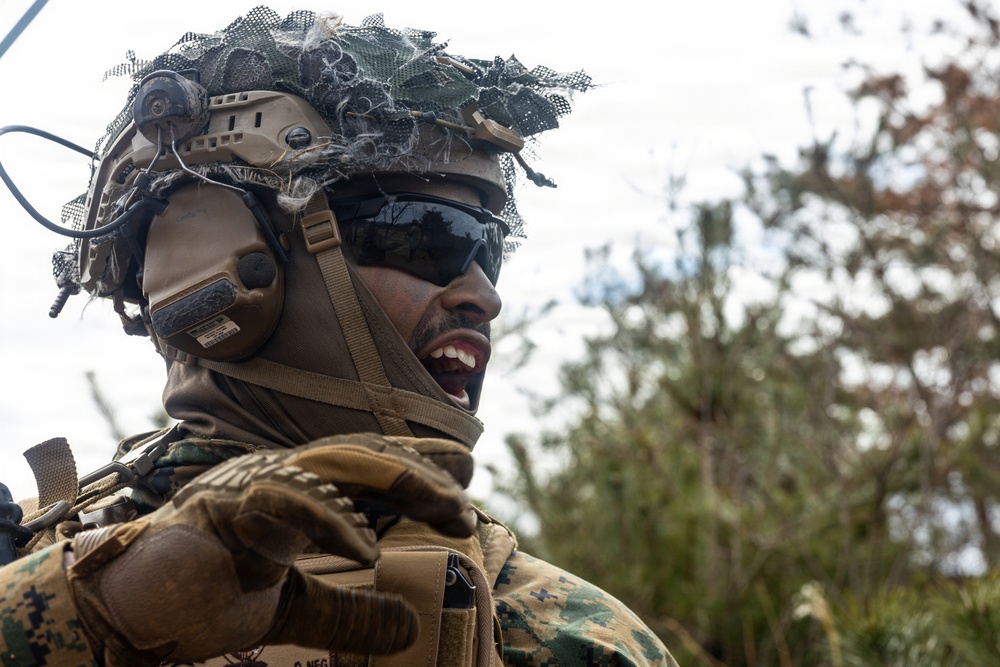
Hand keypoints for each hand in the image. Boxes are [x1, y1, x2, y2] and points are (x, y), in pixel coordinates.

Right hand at [67, 434, 474, 665]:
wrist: (127, 615)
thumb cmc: (202, 598)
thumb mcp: (293, 610)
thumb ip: (349, 615)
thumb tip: (409, 628)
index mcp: (293, 491)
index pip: (365, 465)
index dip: (415, 466)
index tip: (464, 480)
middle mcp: (277, 476)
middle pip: (362, 456)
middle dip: (419, 474)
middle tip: (465, 504)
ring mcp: (249, 484)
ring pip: (337, 463)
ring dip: (398, 482)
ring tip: (448, 510)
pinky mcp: (221, 507)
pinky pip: (285, 503)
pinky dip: (330, 521)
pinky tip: (367, 551)